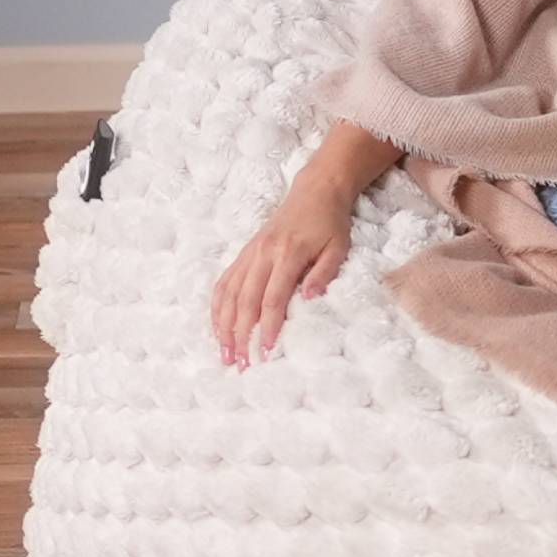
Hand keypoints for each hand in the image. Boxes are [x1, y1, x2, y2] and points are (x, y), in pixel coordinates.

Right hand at [210, 172, 353, 368]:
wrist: (314, 193)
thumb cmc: (330, 224)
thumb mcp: (338, 247)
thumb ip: (324, 273)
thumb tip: (309, 299)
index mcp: (287, 254)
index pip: (273, 298)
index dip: (267, 326)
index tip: (266, 351)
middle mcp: (262, 254)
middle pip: (245, 301)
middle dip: (241, 335)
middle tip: (241, 364)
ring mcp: (250, 254)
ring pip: (230, 294)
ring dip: (225, 326)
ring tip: (226, 355)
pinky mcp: (244, 254)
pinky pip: (225, 283)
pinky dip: (218, 307)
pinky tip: (218, 329)